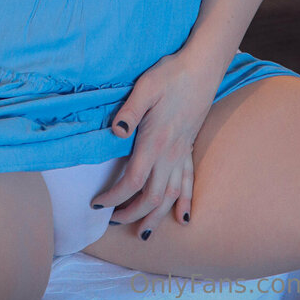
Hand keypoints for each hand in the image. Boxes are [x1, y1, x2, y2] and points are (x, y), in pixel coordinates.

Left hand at [89, 48, 222, 240]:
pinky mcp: (189, 146)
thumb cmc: (171, 74)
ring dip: (157, 217)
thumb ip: (129, 111)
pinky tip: (184, 217)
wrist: (202, 67)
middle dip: (132, 214)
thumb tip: (116, 132)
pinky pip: (189, 181)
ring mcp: (182, 152)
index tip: (97, 203)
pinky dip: (186, 202)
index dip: (114, 197)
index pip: (133, 181)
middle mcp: (170, 153)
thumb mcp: (145, 86)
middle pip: (152, 197)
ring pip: (172, 196)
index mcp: (155, 140)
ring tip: (144, 232)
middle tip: (112, 220)